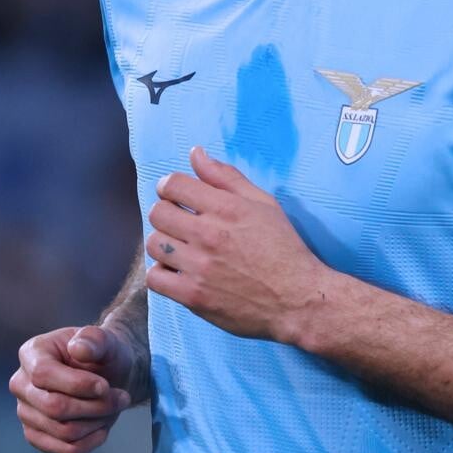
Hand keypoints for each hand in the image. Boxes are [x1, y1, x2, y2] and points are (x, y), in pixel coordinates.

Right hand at [10, 324, 132, 452]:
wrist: (107, 376)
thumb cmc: (104, 356)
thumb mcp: (106, 341)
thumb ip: (95, 339)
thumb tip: (78, 348)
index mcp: (31, 353)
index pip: (43, 374)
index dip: (78, 384)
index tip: (105, 385)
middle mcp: (21, 384)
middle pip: (54, 407)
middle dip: (95, 406)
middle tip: (121, 398)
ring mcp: (26, 412)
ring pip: (64, 431)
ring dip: (98, 422)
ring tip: (113, 407)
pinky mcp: (37, 435)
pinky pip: (66, 450)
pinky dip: (92, 441)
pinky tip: (103, 426)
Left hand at [144, 146, 333, 341]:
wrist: (297, 299)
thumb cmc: (284, 249)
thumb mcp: (264, 204)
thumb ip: (226, 177)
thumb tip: (195, 154)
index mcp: (227, 208)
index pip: (173, 184)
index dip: (170, 187)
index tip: (177, 196)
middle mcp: (209, 235)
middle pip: (158, 213)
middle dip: (167, 213)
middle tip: (180, 223)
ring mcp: (199, 267)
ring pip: (154, 243)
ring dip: (164, 243)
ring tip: (181, 249)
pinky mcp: (194, 296)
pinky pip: (155, 278)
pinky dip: (161, 273)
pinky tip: (178, 271)